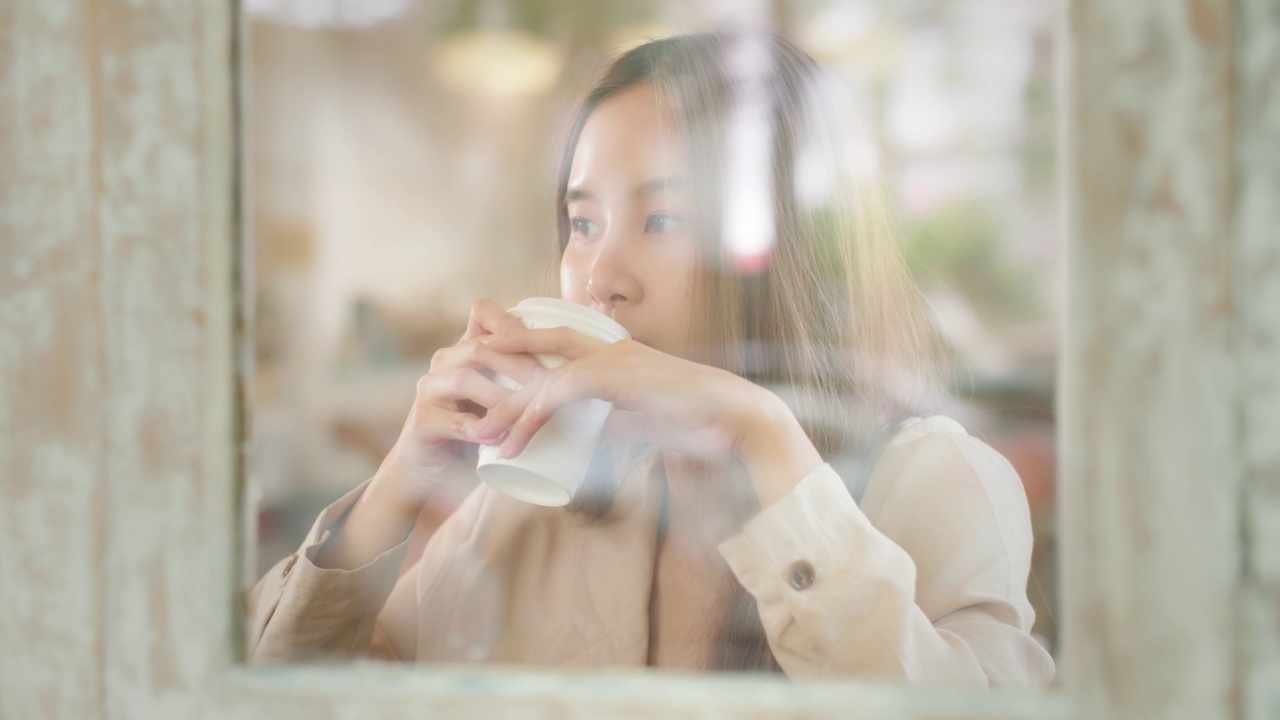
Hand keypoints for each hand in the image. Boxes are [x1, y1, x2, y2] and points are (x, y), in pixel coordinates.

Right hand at [373, 299, 544, 506]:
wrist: (435, 469)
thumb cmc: (479, 429)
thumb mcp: (502, 398)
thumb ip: (526, 381)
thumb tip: (579, 376)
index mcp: (464, 349)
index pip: (483, 313)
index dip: (512, 322)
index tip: (545, 342)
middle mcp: (444, 361)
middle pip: (480, 347)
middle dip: (519, 363)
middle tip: (550, 384)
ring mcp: (429, 390)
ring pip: (465, 379)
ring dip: (501, 396)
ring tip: (529, 411)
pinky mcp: (422, 421)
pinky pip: (454, 420)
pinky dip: (480, 429)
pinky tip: (500, 439)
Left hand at [473, 326, 825, 507]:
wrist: (736, 422)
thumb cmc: (695, 422)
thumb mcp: (640, 420)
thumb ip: (610, 420)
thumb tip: (581, 438)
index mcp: (617, 354)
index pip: (561, 343)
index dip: (524, 348)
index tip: (490, 363)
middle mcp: (613, 348)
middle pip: (545, 339)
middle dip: (503, 348)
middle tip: (463, 365)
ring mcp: (618, 358)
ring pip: (548, 370)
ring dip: (512, 402)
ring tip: (483, 430)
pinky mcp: (622, 376)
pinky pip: (567, 388)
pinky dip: (539, 409)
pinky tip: (519, 431)